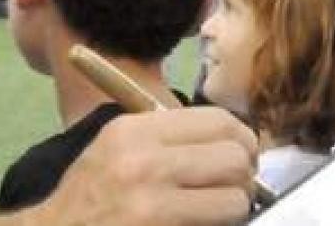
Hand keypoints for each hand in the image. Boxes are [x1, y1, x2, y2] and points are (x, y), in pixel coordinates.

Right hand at [36, 106, 255, 225]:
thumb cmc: (89, 195)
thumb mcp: (115, 147)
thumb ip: (166, 138)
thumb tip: (231, 140)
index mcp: (135, 130)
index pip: (218, 121)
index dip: (243, 138)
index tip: (243, 153)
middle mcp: (145, 162)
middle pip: (233, 157)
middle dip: (245, 174)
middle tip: (238, 185)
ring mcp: (153, 204)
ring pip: (234, 198)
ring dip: (235, 207)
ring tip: (221, 210)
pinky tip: (205, 224)